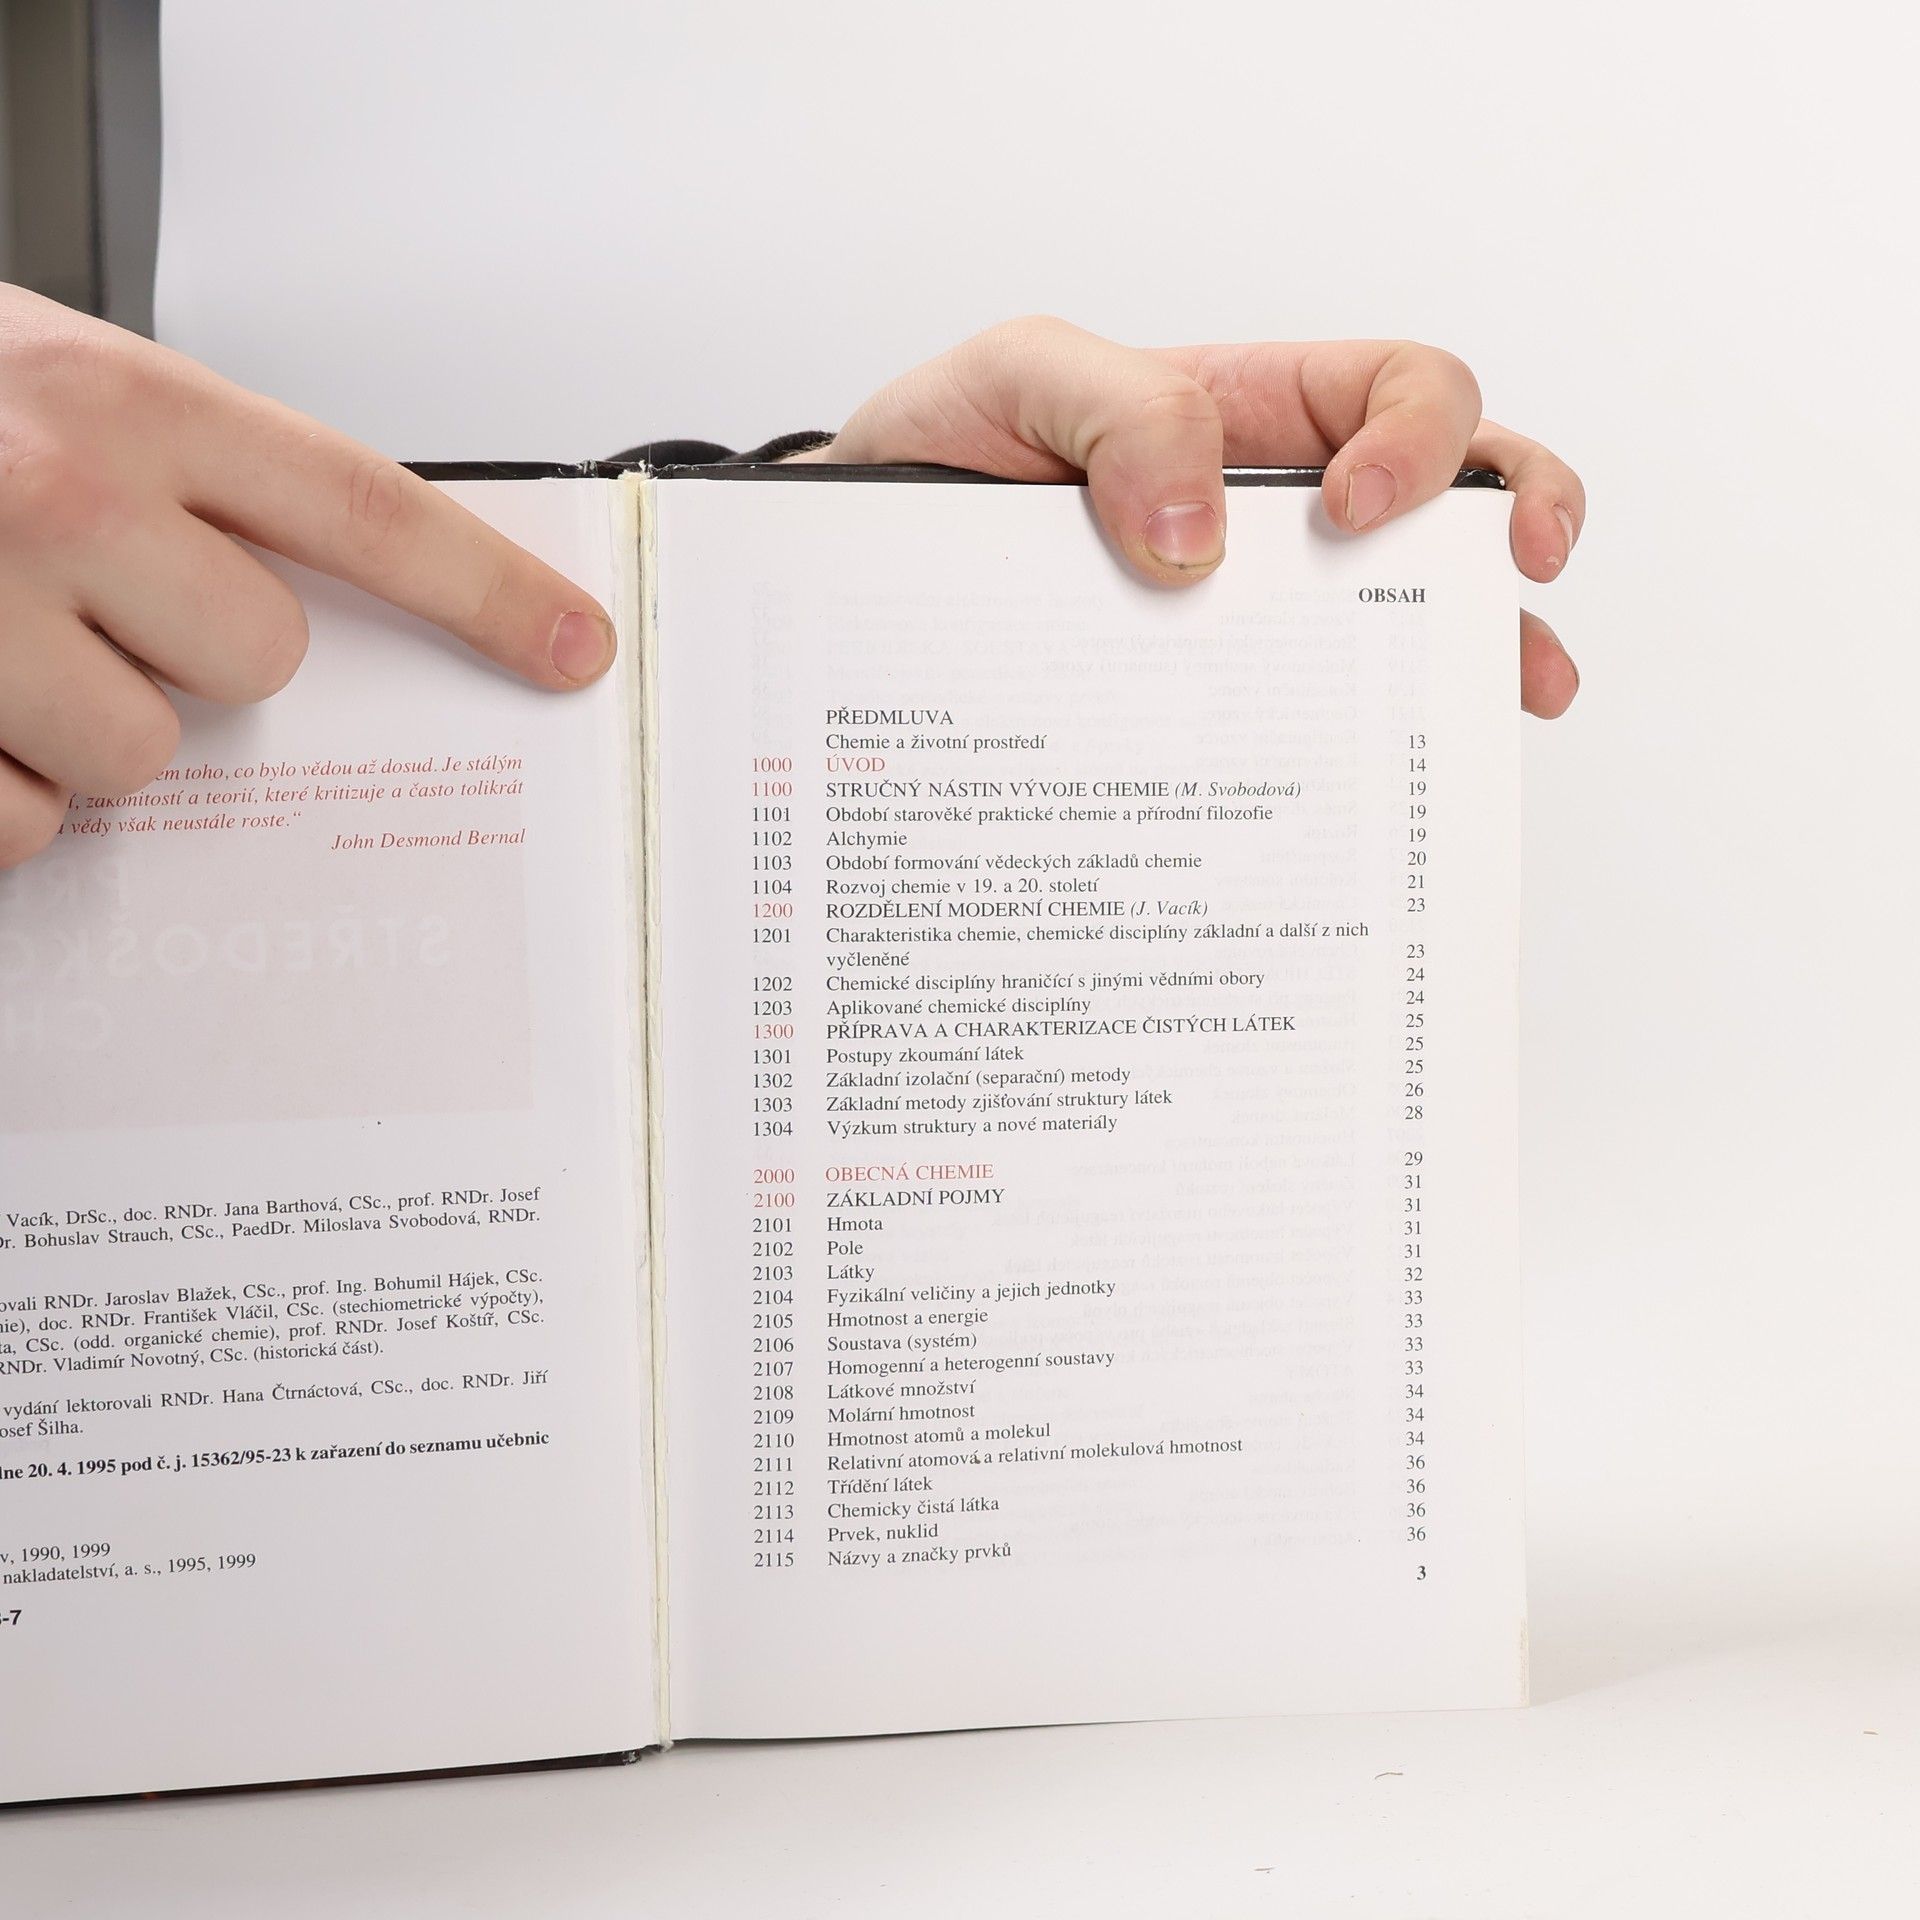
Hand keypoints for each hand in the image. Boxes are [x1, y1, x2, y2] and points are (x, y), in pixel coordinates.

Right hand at [0, 285, 616, 869]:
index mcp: (118, 399)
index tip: (572, 650)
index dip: (487, 590)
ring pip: (136, 762)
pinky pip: (19, 828)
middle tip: (86, 601)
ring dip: (75, 729)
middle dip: (191, 658)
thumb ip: (188, 480)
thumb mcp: (48, 386)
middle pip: (257, 663)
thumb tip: (329, 603)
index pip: (367, 507)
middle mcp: (57, 495)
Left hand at [794, 317, 1580, 719]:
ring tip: (1517, 690)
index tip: (1356, 512)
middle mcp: (1279, 513)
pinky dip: (1371, 742)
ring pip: (1411, 614)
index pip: (1400, 388)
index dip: (1420, 437)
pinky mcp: (1213, 700)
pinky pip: (1316, 716)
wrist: (860, 577)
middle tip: (1520, 576)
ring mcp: (1257, 614)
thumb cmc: (939, 451)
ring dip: (1480, 648)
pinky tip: (1393, 782)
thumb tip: (1201, 541)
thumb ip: (1121, 414)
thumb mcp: (1014, 380)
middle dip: (1518, 518)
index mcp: (1253, 411)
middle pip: (1454, 494)